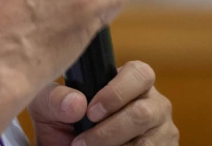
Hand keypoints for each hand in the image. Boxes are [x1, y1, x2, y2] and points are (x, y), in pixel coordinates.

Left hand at [28, 62, 177, 145]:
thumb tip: (76, 104)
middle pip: (143, 113)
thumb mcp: (49, 108)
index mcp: (132, 80)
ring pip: (146, 143)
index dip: (116, 93)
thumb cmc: (62, 123)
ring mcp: (163, 131)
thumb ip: (55, 100)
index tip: (90, 112)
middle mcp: (154, 103)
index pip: (139, 73)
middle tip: (81, 143)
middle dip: (109, 131)